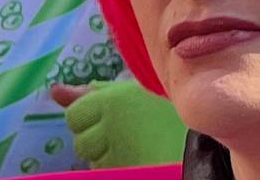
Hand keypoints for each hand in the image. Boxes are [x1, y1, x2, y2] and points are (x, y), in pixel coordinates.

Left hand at [51, 79, 187, 167]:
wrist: (203, 152)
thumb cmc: (172, 118)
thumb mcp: (137, 95)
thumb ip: (95, 93)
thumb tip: (55, 90)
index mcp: (115, 98)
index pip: (74, 114)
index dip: (91, 119)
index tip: (117, 118)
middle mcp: (109, 122)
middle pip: (80, 139)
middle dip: (96, 139)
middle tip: (128, 135)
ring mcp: (112, 151)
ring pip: (90, 158)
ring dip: (106, 156)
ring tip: (135, 148)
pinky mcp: (116, 170)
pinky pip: (103, 169)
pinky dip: (115, 167)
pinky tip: (137, 160)